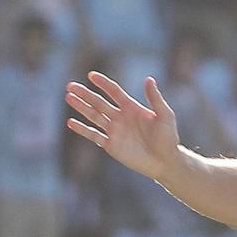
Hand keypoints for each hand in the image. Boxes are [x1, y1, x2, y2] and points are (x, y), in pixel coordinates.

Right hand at [64, 71, 181, 180]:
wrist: (165, 161)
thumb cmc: (168, 137)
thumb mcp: (165, 115)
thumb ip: (155, 98)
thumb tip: (149, 79)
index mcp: (131, 107)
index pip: (114, 92)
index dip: (103, 83)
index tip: (91, 75)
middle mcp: (120, 117)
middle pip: (99, 102)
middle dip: (85, 94)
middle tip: (70, 85)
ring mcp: (114, 131)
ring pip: (93, 116)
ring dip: (81, 107)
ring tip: (68, 97)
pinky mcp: (111, 145)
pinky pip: (94, 136)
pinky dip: (82, 129)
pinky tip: (71, 123)